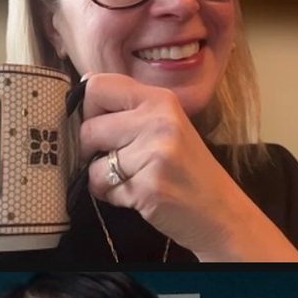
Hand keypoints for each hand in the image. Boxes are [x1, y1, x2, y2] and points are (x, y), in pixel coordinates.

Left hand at [78, 73, 297, 261]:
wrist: (220, 211)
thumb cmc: (187, 170)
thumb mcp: (166, 126)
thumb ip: (129, 111)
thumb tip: (76, 102)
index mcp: (160, 99)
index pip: (96, 86)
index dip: (88, 111)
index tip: (102, 128)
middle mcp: (158, 121)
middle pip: (88, 128)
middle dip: (91, 151)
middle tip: (117, 162)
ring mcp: (154, 154)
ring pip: (91, 162)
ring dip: (101, 178)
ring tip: (131, 180)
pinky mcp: (148, 187)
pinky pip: (103, 188)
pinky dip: (113, 197)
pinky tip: (137, 195)